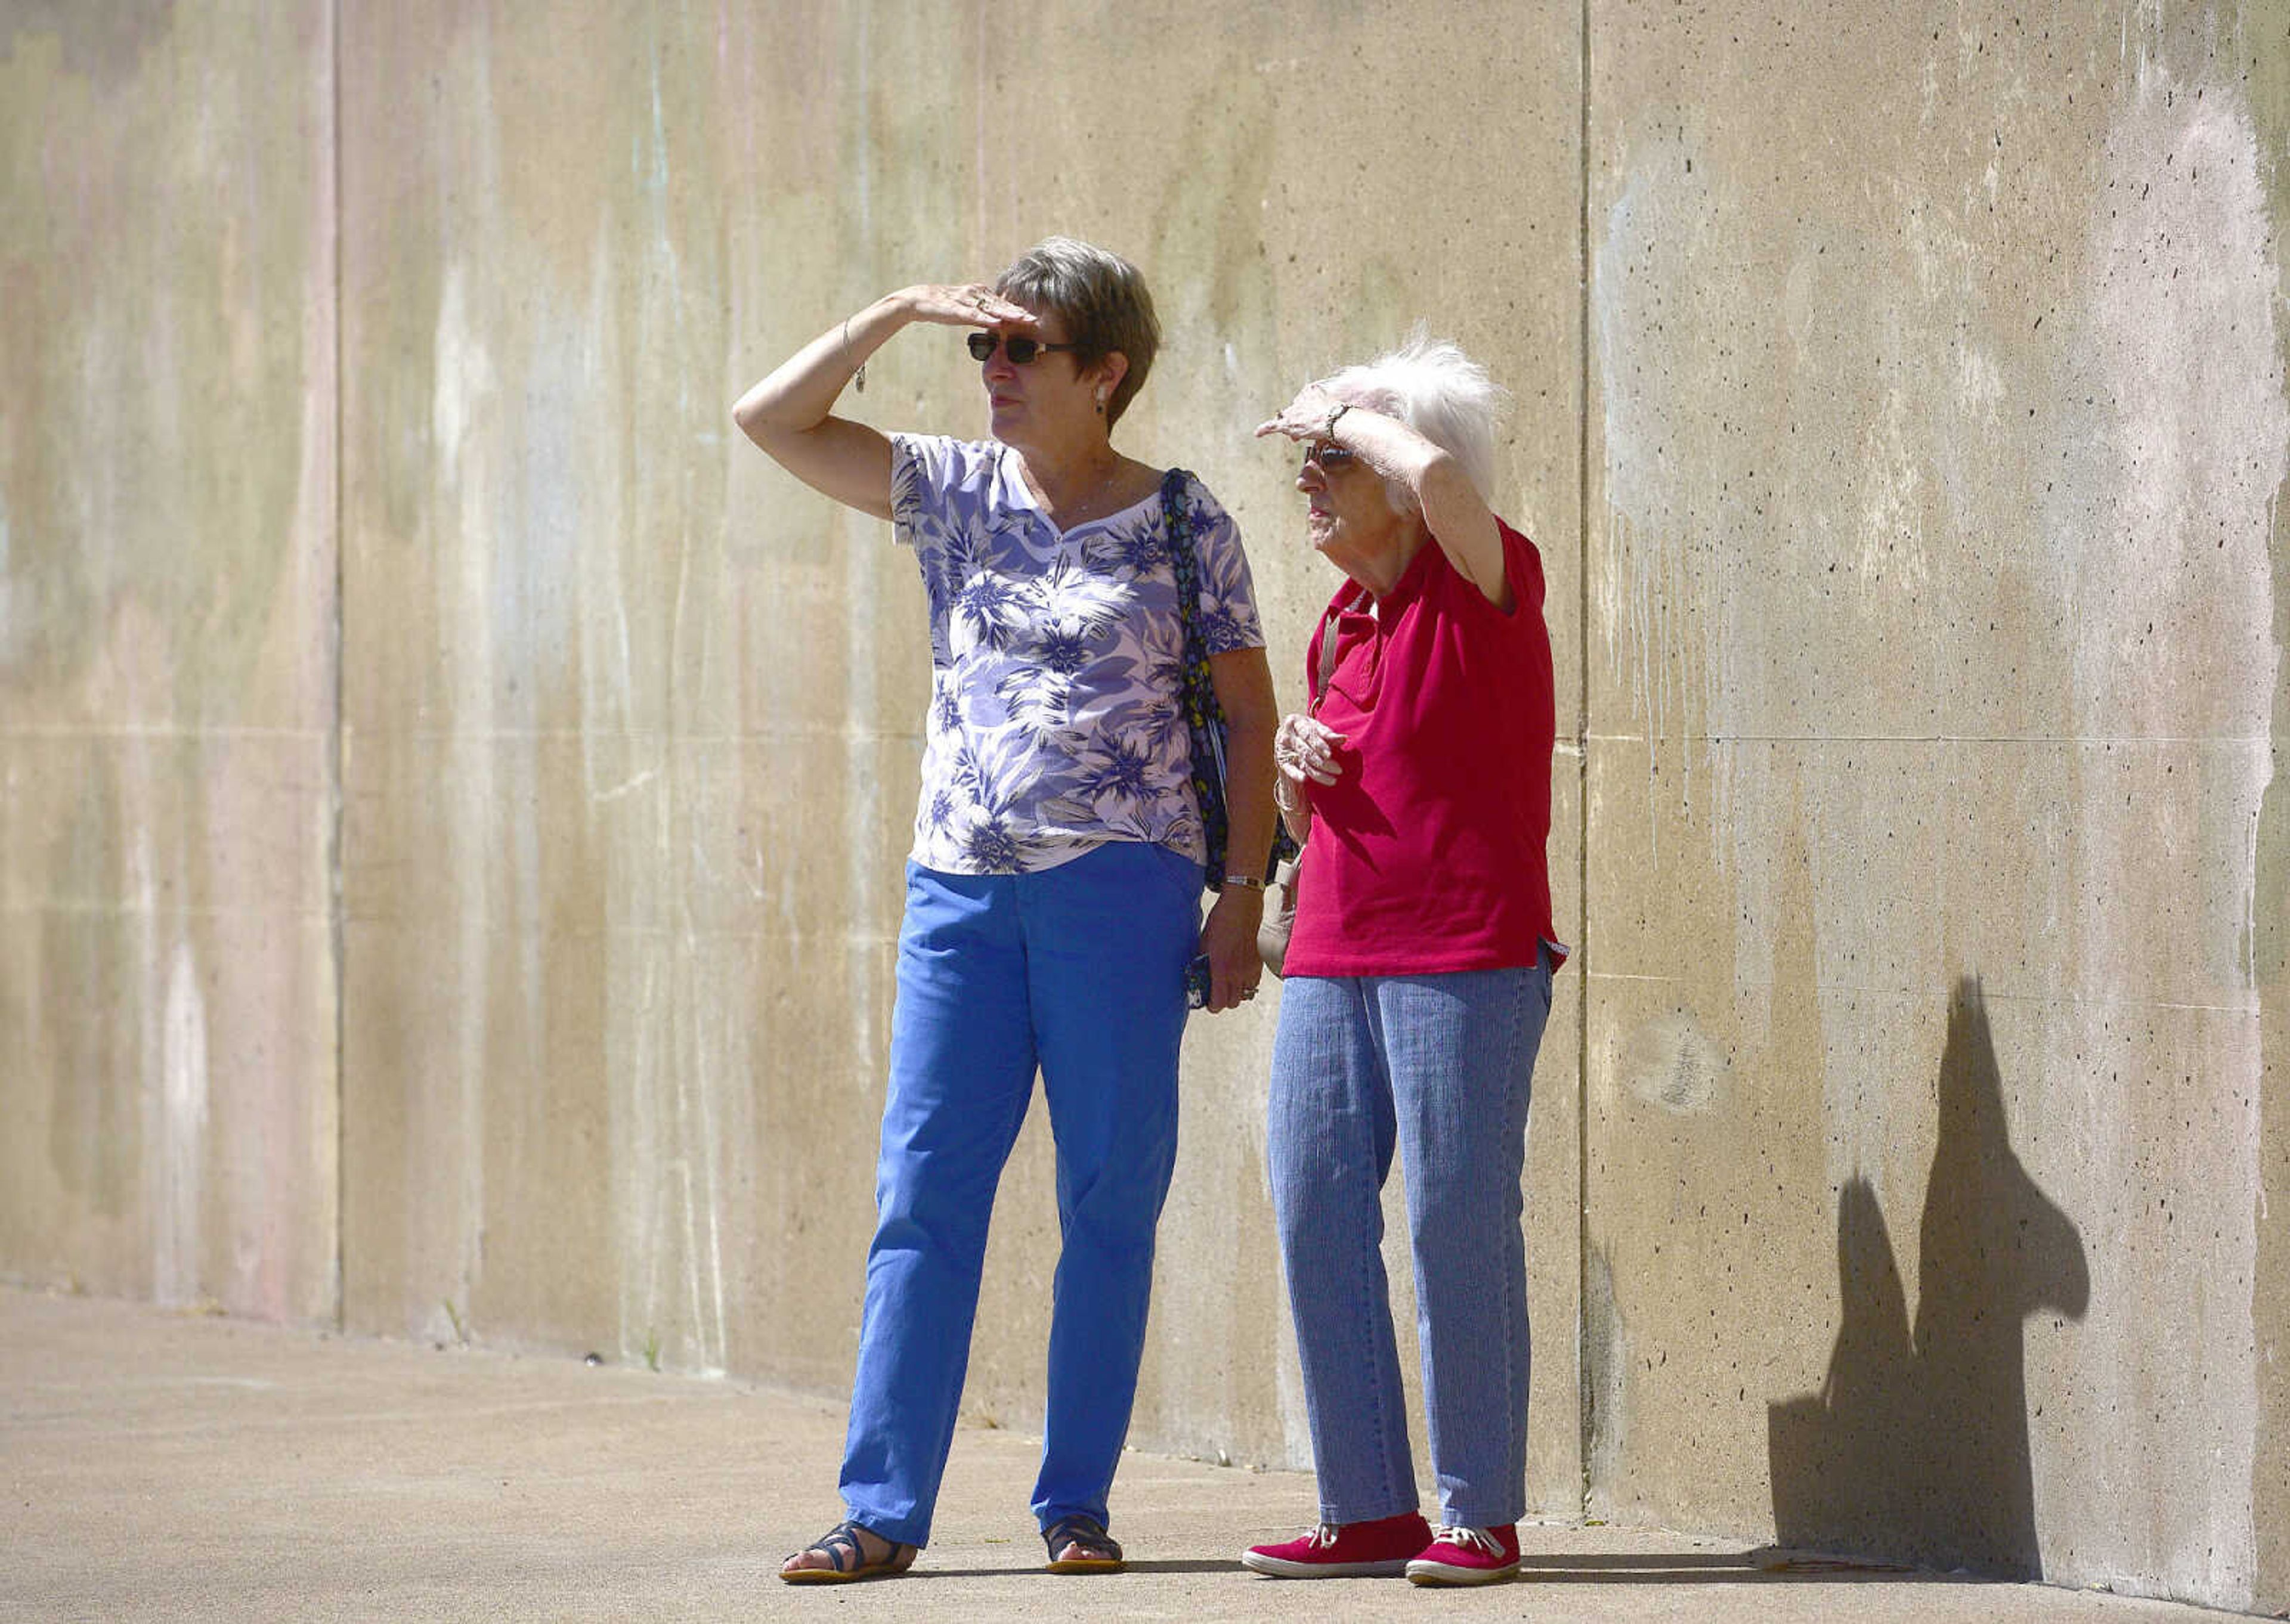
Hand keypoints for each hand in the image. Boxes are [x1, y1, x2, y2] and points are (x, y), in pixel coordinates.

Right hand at [898, 282, 1038, 329]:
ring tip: (1023, 320)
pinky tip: (997, 323)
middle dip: (1019, 312)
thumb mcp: (967, 309)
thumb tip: (999, 324)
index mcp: (980, 293)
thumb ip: (982, 314)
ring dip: (1008, 314)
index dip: (1019, 310)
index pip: (1003, 303)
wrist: (920, 300)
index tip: (1035, 317)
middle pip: (1001, 305)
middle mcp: (976, 294)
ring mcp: (967, 300)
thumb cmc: (944, 306)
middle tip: (1035, 319)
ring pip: (991, 308)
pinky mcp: (956, 309)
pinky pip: (974, 314)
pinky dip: (986, 318)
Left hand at [1196, 887, 1264, 1013]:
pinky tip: (1239, 974)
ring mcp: (1250, 968)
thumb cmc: (1220, 922)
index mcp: (1221, 969)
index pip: (1219, 1002)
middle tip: (1216, 992)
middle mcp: (1238, 973)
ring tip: (1228, 983)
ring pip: (1245, 994)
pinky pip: (1254, 982)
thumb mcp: (1204, 943)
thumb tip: (1197, 974)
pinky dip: (1247, 983)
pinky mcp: (1258, 962)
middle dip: (1223, 1001)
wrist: (1242, 906)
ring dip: (1236, 992)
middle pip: (1233, 1003)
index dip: (1212, 1006)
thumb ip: (1202, 962)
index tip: (1208, 1002)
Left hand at [1254, 382, 1345, 442]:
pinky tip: (1258, 433)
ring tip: (1296, 433)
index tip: (1311, 418)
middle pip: (1295, 410)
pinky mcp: (1288, 424)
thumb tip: (1344, 408)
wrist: (1335, 420)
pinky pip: (1272, 426)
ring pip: (1287, 419)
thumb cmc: (1341, 414)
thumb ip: (1335, 406)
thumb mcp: (1340, 404)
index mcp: (1311, 391)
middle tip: (1305, 427)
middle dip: (1299, 419)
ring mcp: (1293, 411)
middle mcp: (1300, 399)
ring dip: (1291, 427)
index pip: (1304, 402)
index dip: (1307, 412)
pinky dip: (1264, 429)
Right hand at [1274, 712, 1345, 790]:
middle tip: (1337, 770)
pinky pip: (1289, 769)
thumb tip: (1344, 738)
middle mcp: (1287, 734)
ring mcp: (1282, 748)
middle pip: (1306, 750)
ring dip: (1317, 773)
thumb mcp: (1317, 729)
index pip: (1308, 734)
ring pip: (1302, 761)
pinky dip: (1296, 774)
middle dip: (1322, 761)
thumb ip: (1329, 734)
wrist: (1289, 738)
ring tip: (1332, 780)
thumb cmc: (1307, 731)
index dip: (1319, 744)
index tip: (1330, 754)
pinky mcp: (1281, 761)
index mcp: (1296, 721)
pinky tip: (1305, 779)